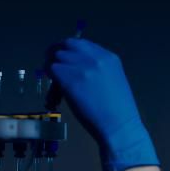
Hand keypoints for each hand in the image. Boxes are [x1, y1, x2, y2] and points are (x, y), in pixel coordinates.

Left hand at [45, 38, 159, 170]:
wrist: (119, 126)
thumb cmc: (119, 111)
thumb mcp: (113, 80)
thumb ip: (98, 70)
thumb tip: (77, 69)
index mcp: (109, 57)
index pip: (82, 44)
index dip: (70, 50)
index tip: (65, 59)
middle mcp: (95, 57)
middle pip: (67, 44)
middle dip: (57, 52)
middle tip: (52, 64)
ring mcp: (82, 67)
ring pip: (57, 56)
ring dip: (52, 66)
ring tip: (54, 80)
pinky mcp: (69, 79)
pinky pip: (51, 69)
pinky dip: (50, 76)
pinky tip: (54, 87)